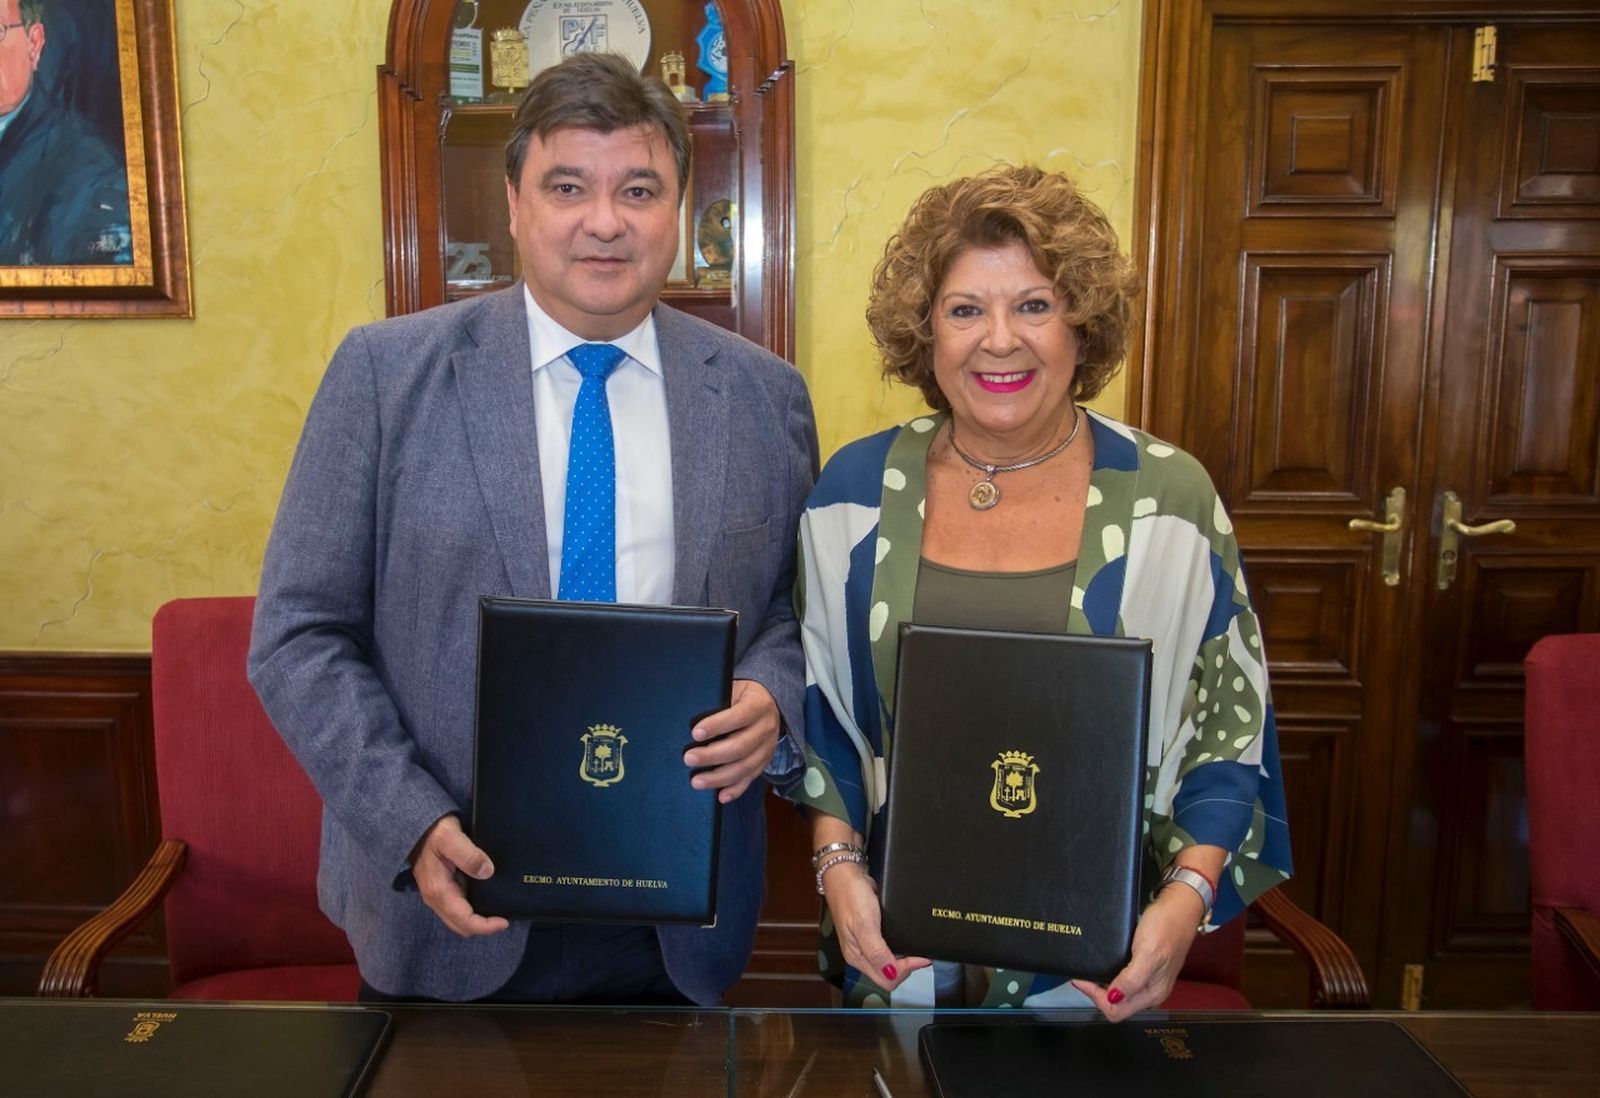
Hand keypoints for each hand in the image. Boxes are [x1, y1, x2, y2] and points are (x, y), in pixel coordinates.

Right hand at [411, 814, 510, 937]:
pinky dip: (473, 910)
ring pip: (460, 920)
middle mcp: (436, 899)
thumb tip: (488, 872)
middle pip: (462, 926)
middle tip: (504, 917)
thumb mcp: (451, 838)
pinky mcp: (443, 890)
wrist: (420, 828)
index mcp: (439, 891)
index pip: (464, 920)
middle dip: (483, 926)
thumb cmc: (435, 832)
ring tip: (499, 910)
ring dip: (478, 920)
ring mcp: (439, 896)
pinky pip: (459, 909)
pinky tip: (487, 899)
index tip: (504, 922)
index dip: (485, 926)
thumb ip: (469, 855)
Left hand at [683, 679, 780, 803]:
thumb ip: (717, 701)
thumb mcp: (732, 689)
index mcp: (758, 705)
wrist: (767, 703)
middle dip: (712, 755)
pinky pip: (751, 779)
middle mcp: (767, 728)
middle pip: (740, 747)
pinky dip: (736, 789)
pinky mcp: (765, 762)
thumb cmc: (740, 696)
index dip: (717, 725)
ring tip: (696, 781)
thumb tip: (689, 716)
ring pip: (745, 767)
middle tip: (688, 758)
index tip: (694, 733)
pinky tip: (720, 797)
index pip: (739, 716)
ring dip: (719, 777)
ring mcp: (768, 748)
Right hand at [821, 860, 930, 994]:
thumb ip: (876, 951)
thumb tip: (891, 974)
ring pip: (890, 963)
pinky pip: (889, 949)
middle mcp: (862, 955)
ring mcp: (866, 945)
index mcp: (857, 957)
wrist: (844, 873)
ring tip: (919, 949)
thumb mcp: (864, 924)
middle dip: (907, 968)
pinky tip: (907, 940)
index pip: (886, 979)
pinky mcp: (871, 934)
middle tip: (922, 954)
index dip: (905, 971)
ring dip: (905, 960)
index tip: (920, 957)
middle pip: (889, 975)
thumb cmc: (851, 896)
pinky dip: (900, 948)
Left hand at [1071, 884, 1203, 1020]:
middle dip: (1096, 994)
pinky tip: (1102, 966)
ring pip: (1119, 994)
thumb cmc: (1167, 927)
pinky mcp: (1146, 968)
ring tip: (1089, 971)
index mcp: (1152, 993)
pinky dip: (1109, 976)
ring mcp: (1149, 980)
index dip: (1096, 998)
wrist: (1180, 907)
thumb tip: (1113, 998)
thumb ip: (1133, 979)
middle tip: (1082, 976)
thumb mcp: (1148, 952)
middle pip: (1117, 1006)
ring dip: (1102, 987)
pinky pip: (1123, 980)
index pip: (1117, 1011)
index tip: (1082, 980)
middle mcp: (1151, 992)